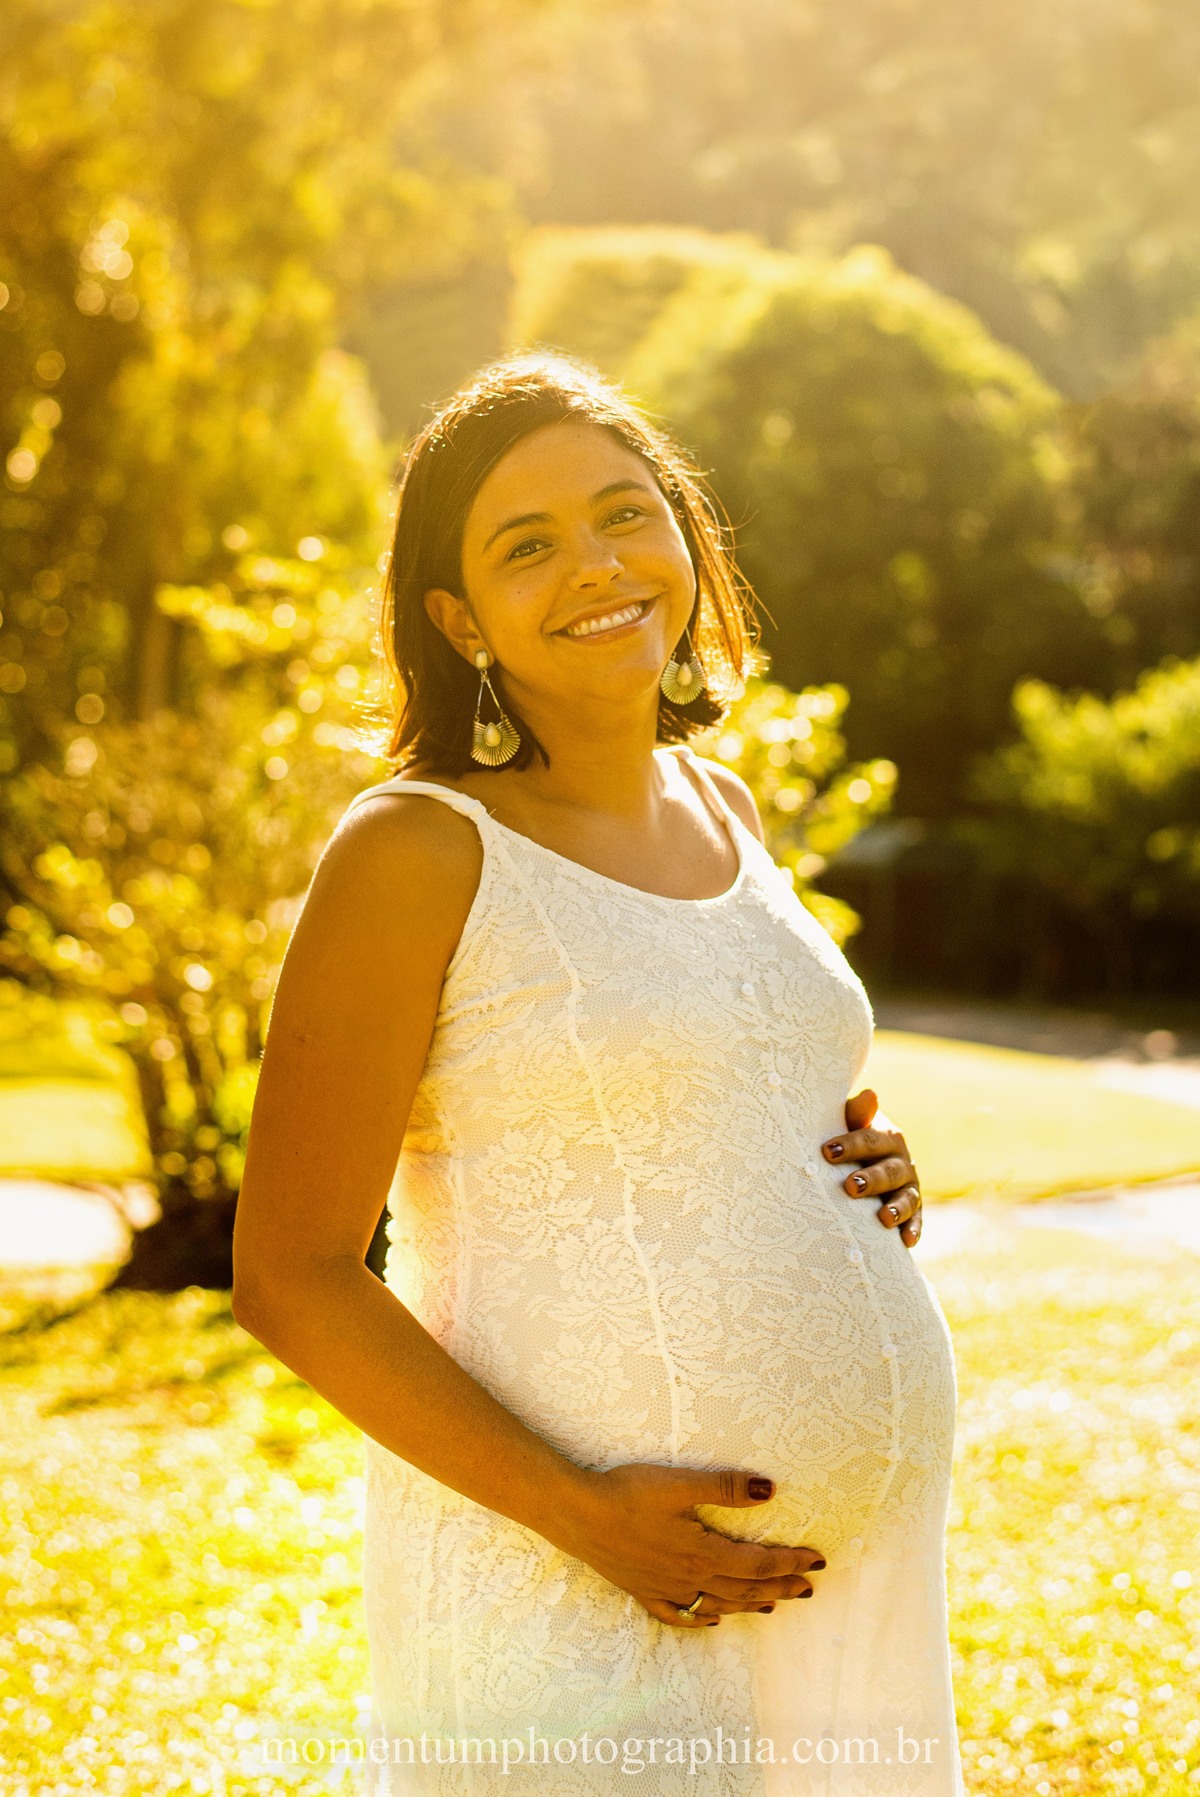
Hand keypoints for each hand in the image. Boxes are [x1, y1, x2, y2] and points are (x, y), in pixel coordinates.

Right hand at [553, 1464, 825, 1628]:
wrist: (577, 1514)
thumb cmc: (628, 1493)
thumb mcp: (681, 1483)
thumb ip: (726, 1488)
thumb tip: (771, 1490)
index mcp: (703, 1552)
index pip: (758, 1564)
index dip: (790, 1563)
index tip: (817, 1561)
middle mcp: (688, 1577)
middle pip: (744, 1589)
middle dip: (780, 1587)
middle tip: (808, 1586)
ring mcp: (664, 1588)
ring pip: (717, 1603)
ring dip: (749, 1604)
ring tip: (774, 1604)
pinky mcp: (642, 1589)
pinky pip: (677, 1614)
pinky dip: (698, 1619)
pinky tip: (709, 1618)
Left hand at [821, 1088, 922, 1248]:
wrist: (867, 1159)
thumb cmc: (849, 1138)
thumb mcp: (850, 1123)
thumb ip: (856, 1113)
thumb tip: (870, 1095)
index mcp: (887, 1136)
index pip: (869, 1139)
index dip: (850, 1145)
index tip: (827, 1151)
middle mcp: (902, 1161)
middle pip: (888, 1171)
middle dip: (871, 1179)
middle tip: (850, 1187)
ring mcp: (909, 1186)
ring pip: (906, 1197)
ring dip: (896, 1208)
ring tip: (883, 1219)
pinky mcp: (913, 1210)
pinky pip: (915, 1220)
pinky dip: (913, 1230)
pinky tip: (906, 1241)